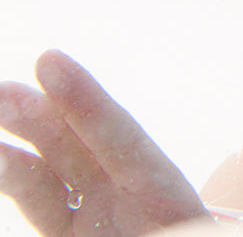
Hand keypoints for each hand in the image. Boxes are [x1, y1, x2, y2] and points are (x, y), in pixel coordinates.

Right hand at [0, 50, 210, 235]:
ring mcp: (98, 216)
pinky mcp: (73, 235)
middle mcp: (127, 196)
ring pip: (53, 173)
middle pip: (84, 147)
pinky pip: (43, 205)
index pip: (122, 139)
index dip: (86, 102)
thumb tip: (130, 235)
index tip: (49, 60)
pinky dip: (18, 177)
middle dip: (44, 117)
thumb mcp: (186, 234)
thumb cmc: (186, 236)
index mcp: (164, 193)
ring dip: (18, 147)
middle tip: (2, 91)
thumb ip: (171, 225)